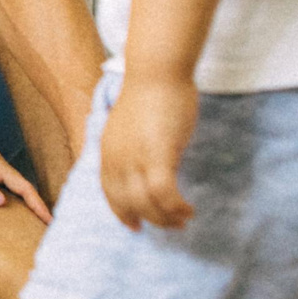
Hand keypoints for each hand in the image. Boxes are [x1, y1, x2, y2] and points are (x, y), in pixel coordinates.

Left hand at [0, 138, 50, 222]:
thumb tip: (2, 201)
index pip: (22, 186)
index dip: (37, 204)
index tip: (48, 220)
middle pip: (23, 186)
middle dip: (38, 205)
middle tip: (50, 227)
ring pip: (16, 185)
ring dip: (29, 202)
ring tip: (39, 222)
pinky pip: (6, 184)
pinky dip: (16, 197)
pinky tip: (19, 209)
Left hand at [100, 75, 197, 230]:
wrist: (157, 71)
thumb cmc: (150, 93)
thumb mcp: (131, 125)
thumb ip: (132, 147)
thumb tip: (145, 162)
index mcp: (108, 151)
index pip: (110, 192)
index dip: (122, 212)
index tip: (136, 225)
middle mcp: (116, 159)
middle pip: (128, 203)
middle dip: (150, 220)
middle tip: (172, 226)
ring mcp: (135, 158)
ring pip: (147, 204)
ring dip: (167, 218)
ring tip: (185, 219)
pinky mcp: (158, 155)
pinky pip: (164, 194)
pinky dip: (176, 207)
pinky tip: (189, 209)